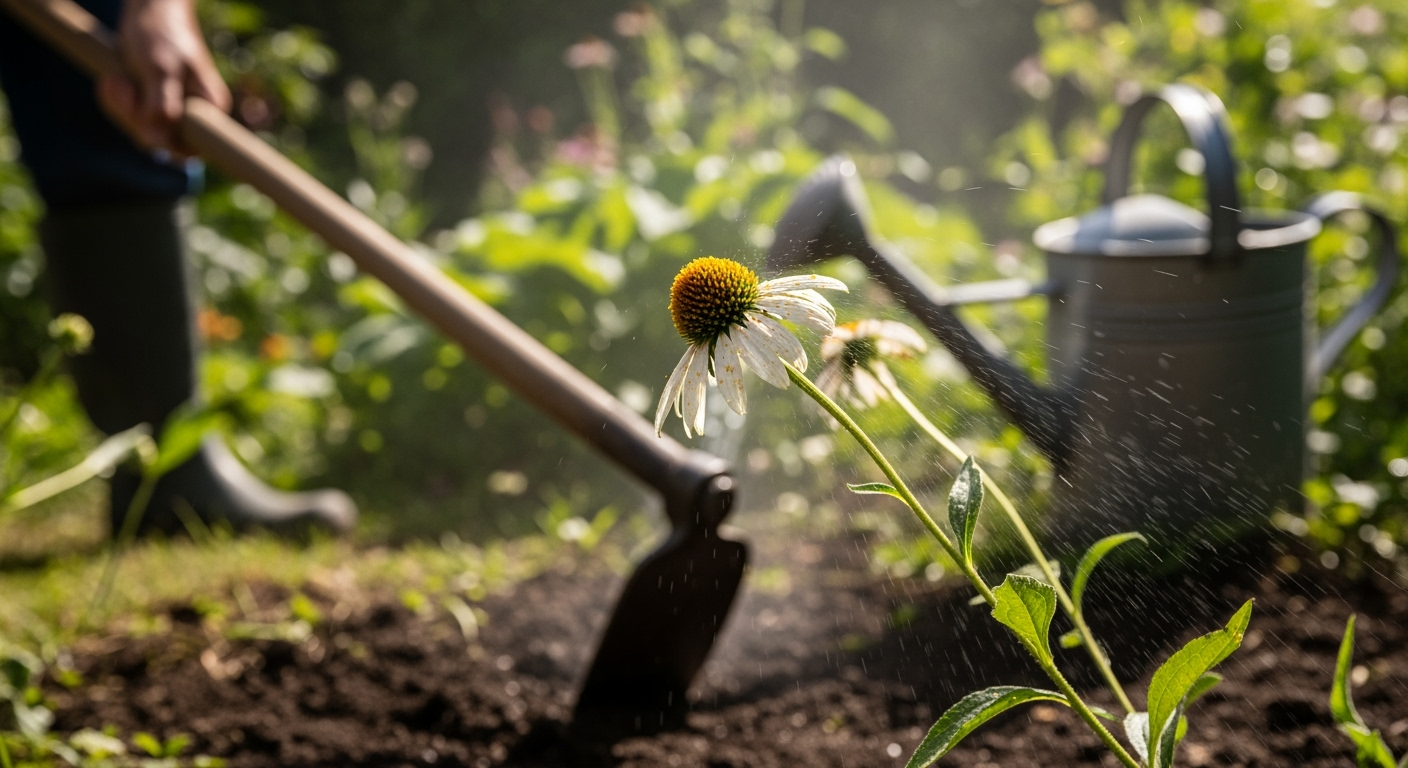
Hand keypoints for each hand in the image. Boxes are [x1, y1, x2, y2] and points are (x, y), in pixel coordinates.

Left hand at [97, 0, 231, 152]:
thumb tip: (157, 144)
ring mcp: (170, 111)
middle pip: (159, 142)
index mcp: (209, 110)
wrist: (149, 7)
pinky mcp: (149, 104)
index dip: (164, 142)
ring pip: (138, 130)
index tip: (143, 114)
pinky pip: (128, 117)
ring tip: (119, 79)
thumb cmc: (162, 32)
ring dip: (119, 105)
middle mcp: (192, 115)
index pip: (190, 149)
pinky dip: (115, 100)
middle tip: (124, 86)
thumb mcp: (160, 69)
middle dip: (133, 115)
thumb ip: (161, 107)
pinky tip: (115, 80)